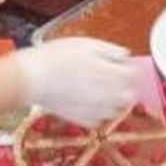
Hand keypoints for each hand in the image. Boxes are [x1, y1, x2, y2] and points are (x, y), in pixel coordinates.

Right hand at [15, 38, 136, 126]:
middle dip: (121, 84)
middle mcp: (112, 96)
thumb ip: (111, 50)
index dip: (125, 66)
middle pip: (128, 93)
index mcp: (115, 74)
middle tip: (105, 75)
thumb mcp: (86, 44)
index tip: (118, 63)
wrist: (31, 79)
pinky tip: (83, 98)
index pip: (134, 73)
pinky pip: (99, 118)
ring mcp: (99, 111)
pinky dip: (95, 110)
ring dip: (110, 99)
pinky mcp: (86, 121)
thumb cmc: (56, 58)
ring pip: (115, 108)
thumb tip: (125, 55)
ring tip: (92, 86)